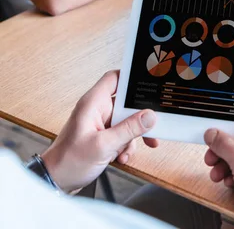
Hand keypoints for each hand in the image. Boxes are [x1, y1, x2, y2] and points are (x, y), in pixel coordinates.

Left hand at [41, 71, 157, 192]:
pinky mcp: (102, 135)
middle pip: (125, 102)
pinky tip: (121, 156)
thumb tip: (149, 116)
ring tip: (127, 149)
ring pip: (126, 120)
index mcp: (93, 103)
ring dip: (131, 136)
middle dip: (137, 117)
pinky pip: (122, 134)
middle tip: (148, 127)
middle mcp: (97, 109)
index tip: (148, 85)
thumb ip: (128, 129)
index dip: (131, 78)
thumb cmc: (68, 161)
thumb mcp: (103, 145)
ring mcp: (100, 122)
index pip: (115, 78)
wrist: (56, 182)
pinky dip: (125, 145)